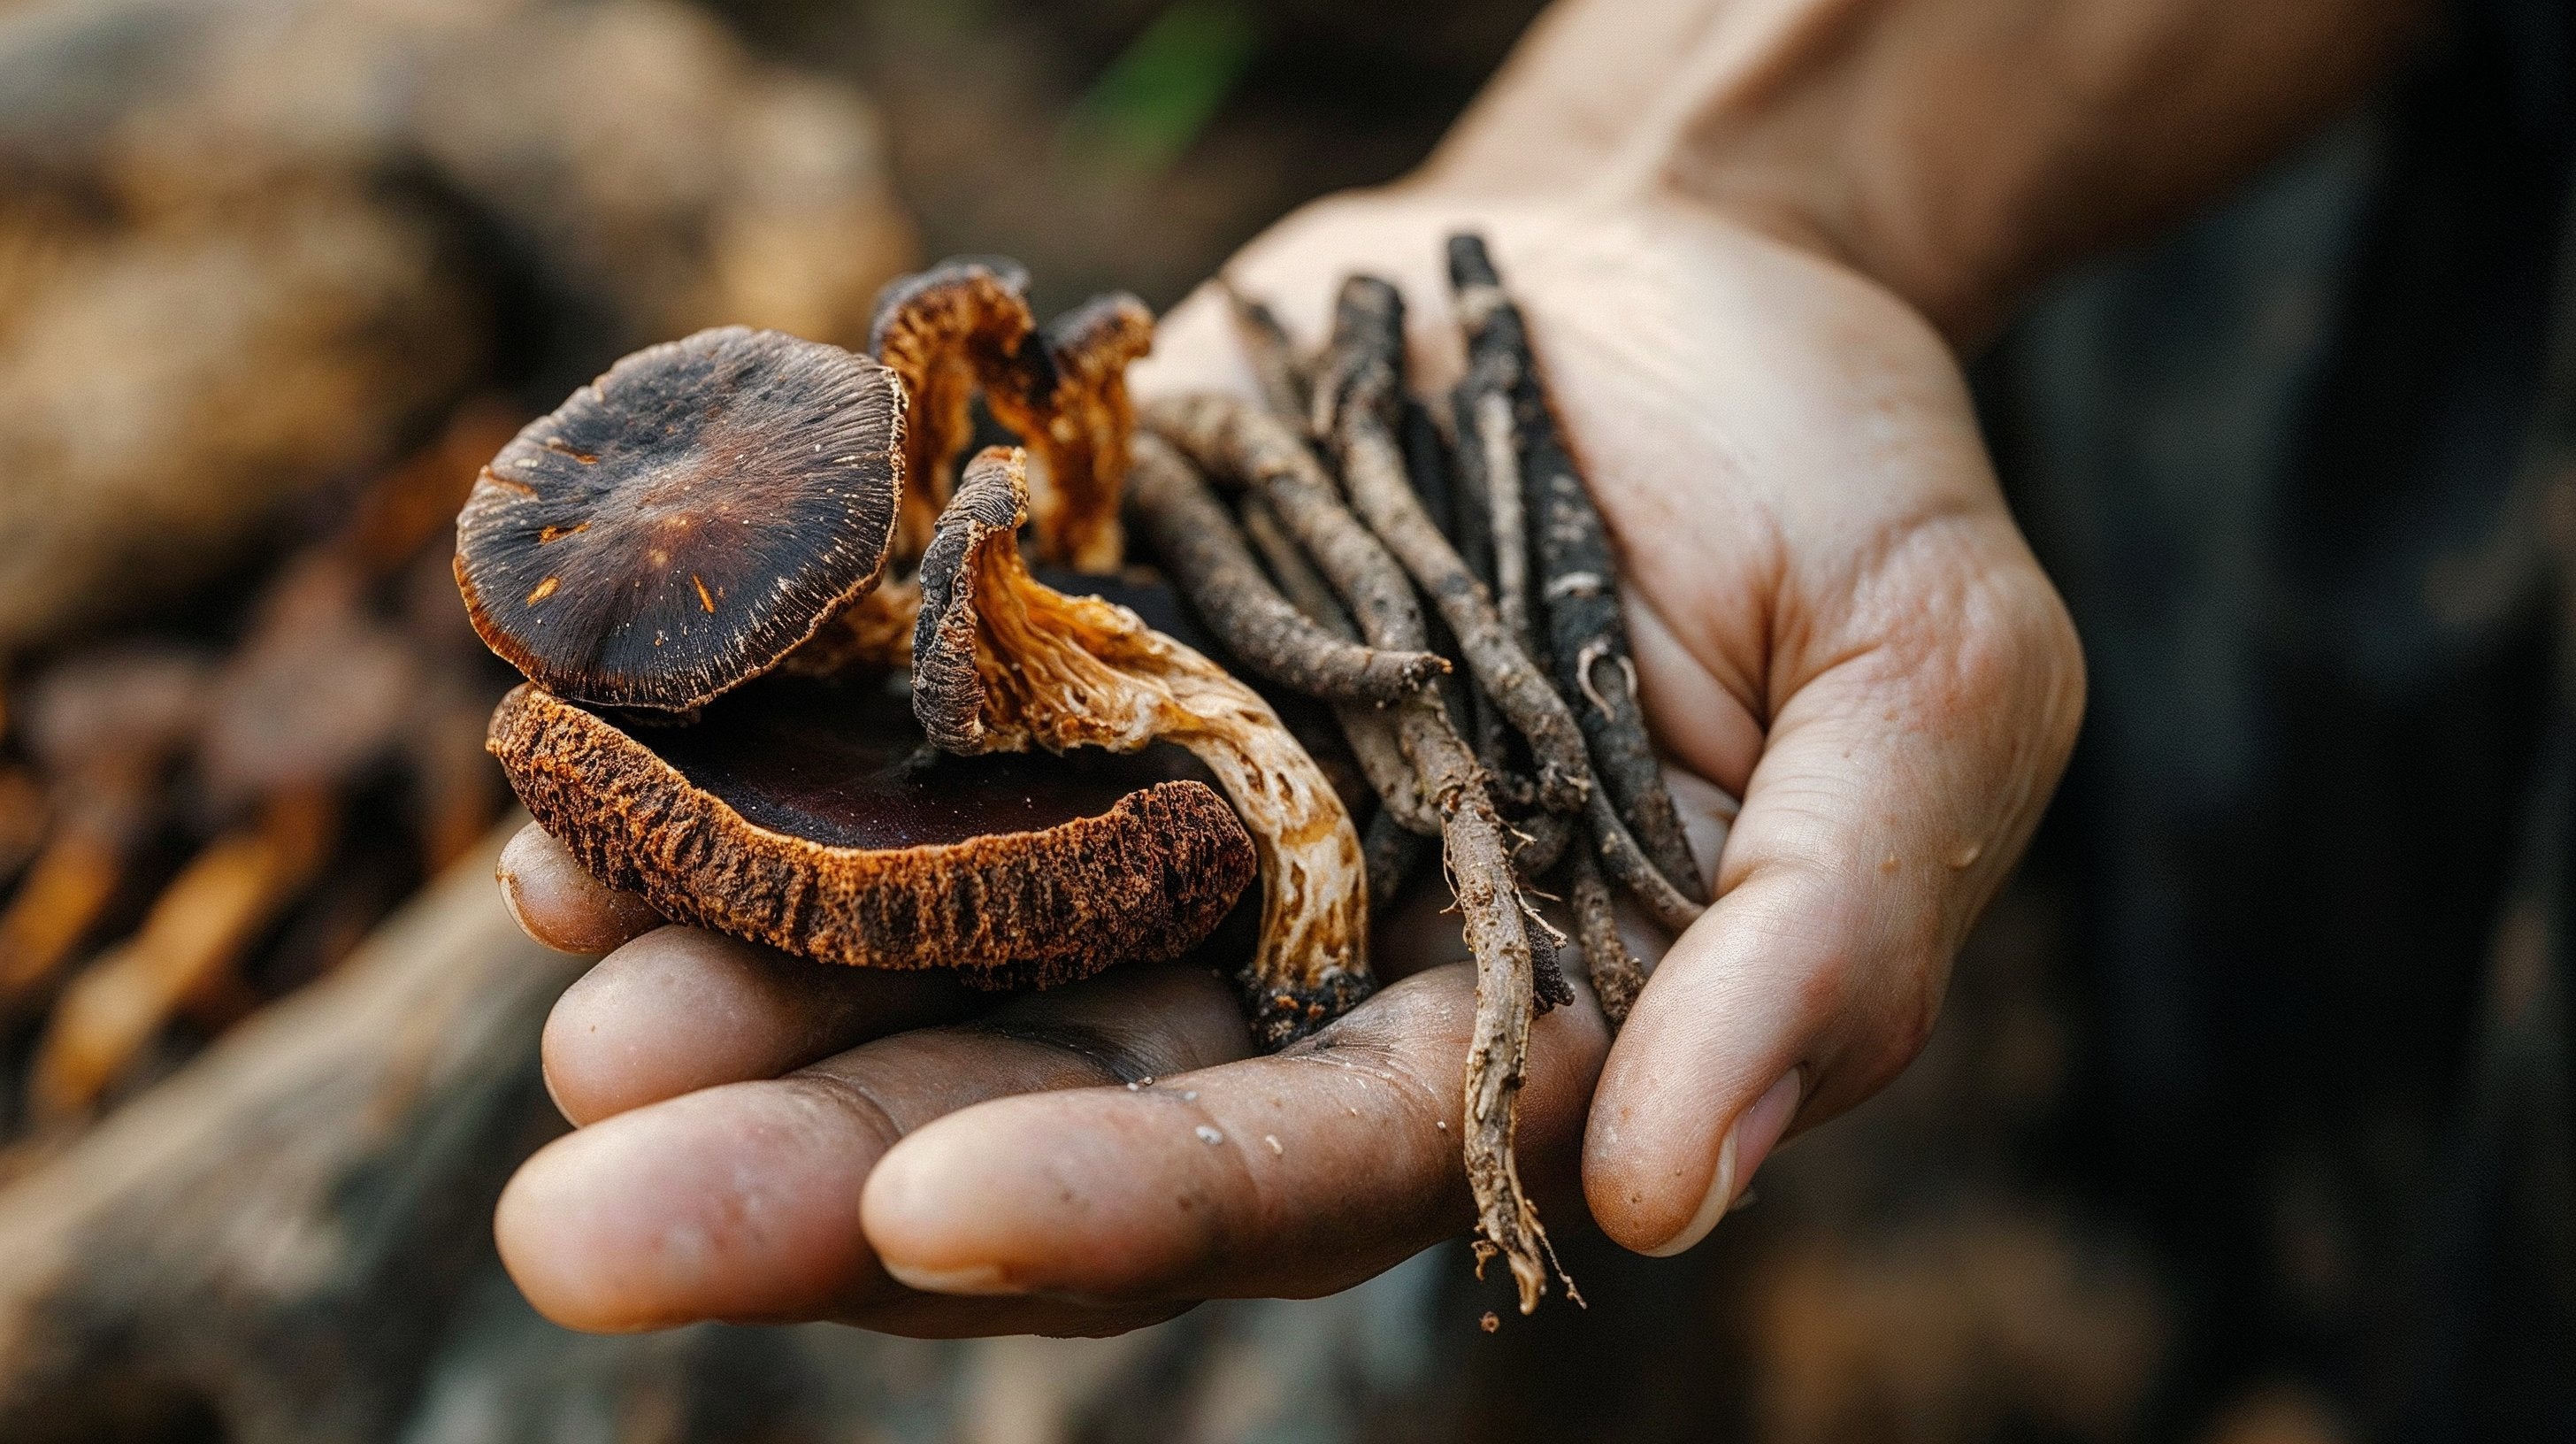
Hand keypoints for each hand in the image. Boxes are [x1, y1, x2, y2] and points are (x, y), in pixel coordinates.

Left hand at [487, 183, 2080, 1334]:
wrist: (1679, 270)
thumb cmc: (1846, 489)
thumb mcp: (1934, 686)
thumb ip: (1838, 935)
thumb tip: (1680, 1181)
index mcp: (1489, 1027)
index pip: (1291, 1166)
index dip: (1123, 1200)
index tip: (930, 1214)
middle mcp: (1282, 954)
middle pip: (1038, 1100)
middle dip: (819, 1167)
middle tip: (583, 1221)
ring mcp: (1145, 800)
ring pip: (912, 933)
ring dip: (726, 966)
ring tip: (549, 971)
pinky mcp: (1054, 644)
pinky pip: (869, 718)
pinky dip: (727, 745)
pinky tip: (571, 771)